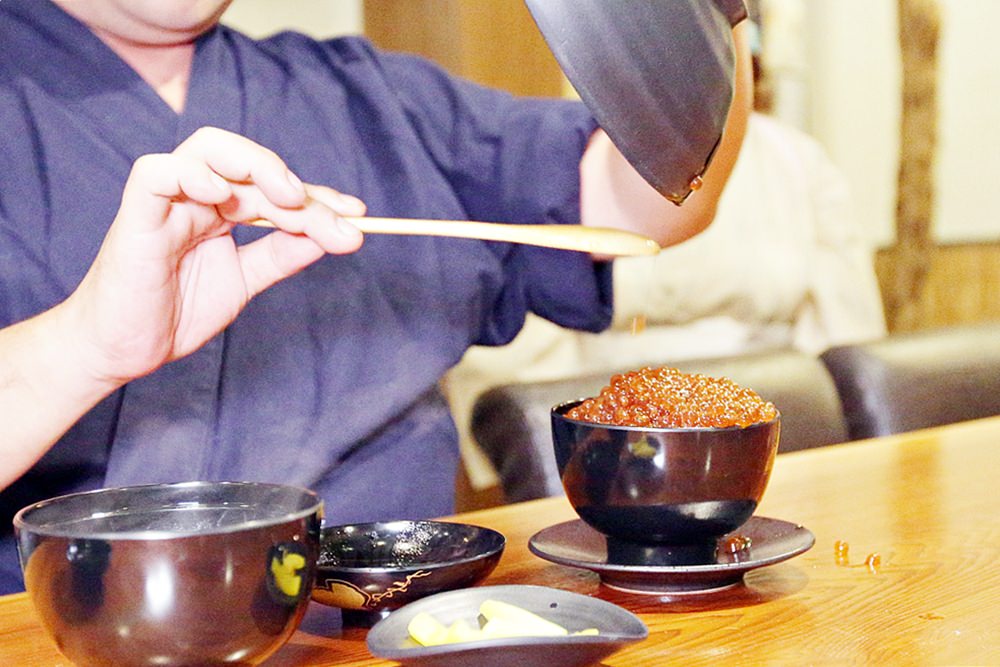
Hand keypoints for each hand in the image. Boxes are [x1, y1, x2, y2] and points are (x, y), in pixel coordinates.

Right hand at [65, 126, 364, 387]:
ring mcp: (166, 202)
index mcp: (220, 209)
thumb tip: (331, 236)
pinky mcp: (135, 216)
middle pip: (250, 164)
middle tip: (335, 216)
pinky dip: (189, 175)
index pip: (274, 187)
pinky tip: (222, 196)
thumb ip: (280, 256)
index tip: (358, 215)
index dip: (318, 196)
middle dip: (297, 186)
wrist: (122, 351)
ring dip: (254, 165)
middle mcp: (196, 196)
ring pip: (207, 149)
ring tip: (287, 198)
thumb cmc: (174, 312)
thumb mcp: (243, 282)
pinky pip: (155, 173)